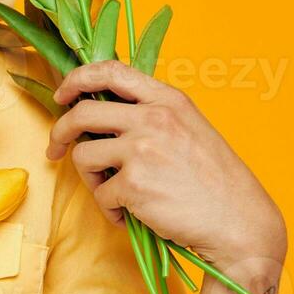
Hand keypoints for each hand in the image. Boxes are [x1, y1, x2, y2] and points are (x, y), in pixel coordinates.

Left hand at [44, 61, 286, 293]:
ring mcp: (143, 149)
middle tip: (54, 150)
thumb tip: (101, 113)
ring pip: (83, 156)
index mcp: (168, 100)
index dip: (77, 79)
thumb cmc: (214, 182)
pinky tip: (131, 217)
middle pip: (81, 113)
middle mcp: (154, 118)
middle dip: (59, 132)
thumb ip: (152, 115)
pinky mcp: (135, 184)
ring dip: (90, 179)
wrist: (239, 222)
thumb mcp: (189, 129)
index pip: (109, 70)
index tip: (62, 95)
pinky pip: (100, 194)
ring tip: (113, 195)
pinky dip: (110, 210)